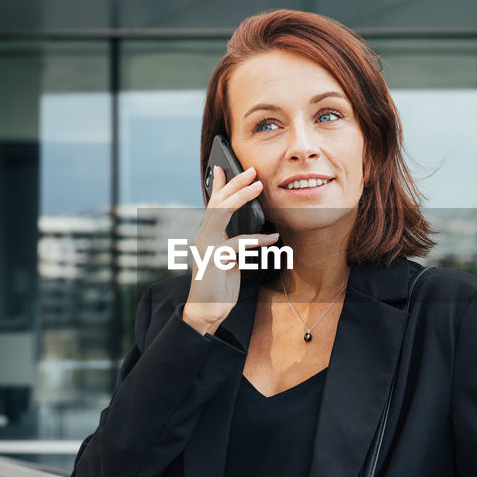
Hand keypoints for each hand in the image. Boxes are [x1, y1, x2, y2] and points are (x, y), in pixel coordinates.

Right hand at [182, 164, 278, 334]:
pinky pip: (239, 243)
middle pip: (217, 202)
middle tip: (251, 171)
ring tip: (258, 187)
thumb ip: (233, 244)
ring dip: (241, 197)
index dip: (217, 185)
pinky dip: (258, 239)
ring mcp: (207, 246)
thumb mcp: (228, 260)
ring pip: (222, 213)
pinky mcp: (215, 259)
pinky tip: (273, 237)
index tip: (221, 167)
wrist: (206, 310)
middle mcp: (203, 236)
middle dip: (234, 184)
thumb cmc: (219, 286)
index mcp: (207, 235)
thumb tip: (250, 230)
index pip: (212, 204)